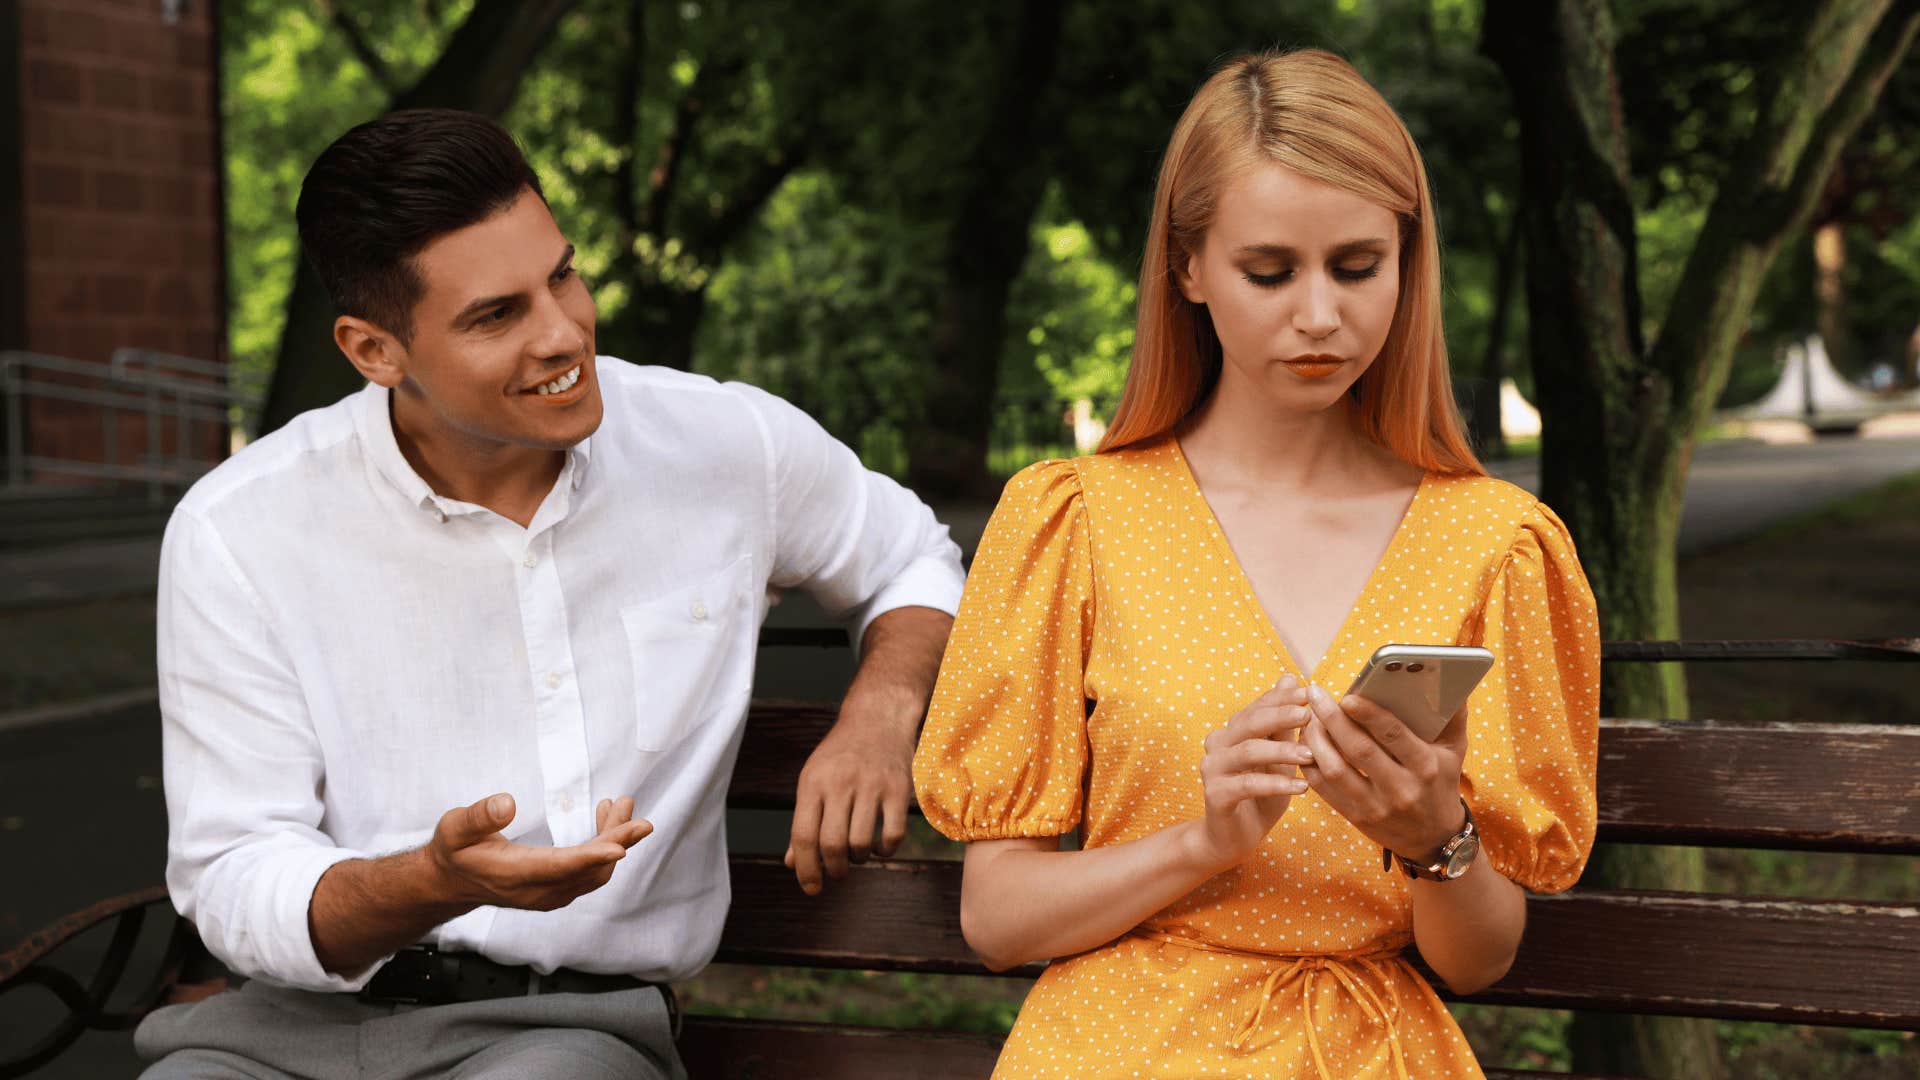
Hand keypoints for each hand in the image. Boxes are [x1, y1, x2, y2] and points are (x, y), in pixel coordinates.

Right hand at [426, 793, 652, 910]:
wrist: (451, 883)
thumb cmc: (455, 852)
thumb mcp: (455, 829)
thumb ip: (479, 817)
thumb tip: (507, 803)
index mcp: (514, 876)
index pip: (560, 867)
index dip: (592, 856)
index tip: (621, 846)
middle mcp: (537, 891)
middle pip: (588, 870)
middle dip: (616, 840)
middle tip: (635, 813)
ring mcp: (549, 895)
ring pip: (594, 873)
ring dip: (613, 841)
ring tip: (621, 806)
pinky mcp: (556, 891)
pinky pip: (590, 874)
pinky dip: (604, 850)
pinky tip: (605, 823)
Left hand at [786, 708, 915, 894]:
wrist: (877, 717)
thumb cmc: (840, 755)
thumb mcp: (814, 780)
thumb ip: (804, 821)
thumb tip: (791, 863)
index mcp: (813, 783)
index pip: (803, 836)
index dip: (805, 869)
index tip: (811, 888)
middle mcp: (840, 783)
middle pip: (831, 844)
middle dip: (833, 870)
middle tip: (837, 874)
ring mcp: (872, 785)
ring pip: (861, 843)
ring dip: (857, 860)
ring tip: (856, 855)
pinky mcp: (899, 788)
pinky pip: (893, 835)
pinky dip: (885, 851)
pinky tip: (879, 847)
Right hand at [1188, 674, 1313, 872]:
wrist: (1233, 839)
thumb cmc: (1259, 796)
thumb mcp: (1277, 759)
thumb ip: (1282, 724)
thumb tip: (1289, 678)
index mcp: (1231, 731)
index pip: (1257, 707)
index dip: (1281, 698)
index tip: (1310, 692)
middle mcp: (1217, 745)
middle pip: (1250, 723)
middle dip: (1281, 716)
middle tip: (1310, 714)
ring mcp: (1212, 769)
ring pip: (1249, 752)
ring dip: (1282, 751)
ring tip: (1310, 754)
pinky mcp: (1215, 795)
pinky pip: (1248, 785)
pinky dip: (1277, 784)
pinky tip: (1302, 787)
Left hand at [1299, 683, 1469, 862]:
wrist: (1434, 837)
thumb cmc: (1441, 782)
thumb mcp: (1454, 751)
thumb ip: (1452, 715)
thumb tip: (1449, 676)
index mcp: (1425, 767)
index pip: (1393, 735)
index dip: (1368, 714)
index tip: (1347, 695)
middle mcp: (1401, 789)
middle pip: (1358, 750)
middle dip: (1332, 719)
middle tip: (1315, 694)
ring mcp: (1376, 806)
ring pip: (1335, 770)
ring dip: (1315, 741)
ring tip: (1307, 718)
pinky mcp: (1356, 818)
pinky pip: (1324, 789)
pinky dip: (1310, 764)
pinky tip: (1305, 743)